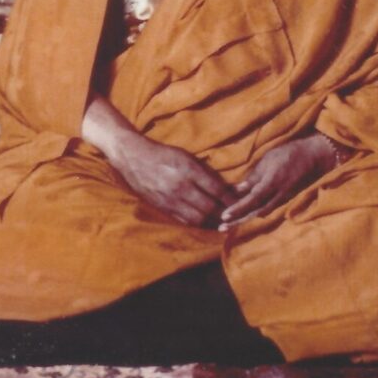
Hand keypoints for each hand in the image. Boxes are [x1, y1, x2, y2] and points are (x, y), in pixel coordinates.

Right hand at [109, 136, 236, 226]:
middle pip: (209, 207)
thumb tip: (230, 186)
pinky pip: (185, 221)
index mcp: (188, 170)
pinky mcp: (162, 208)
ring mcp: (170, 200)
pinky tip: (209, 223)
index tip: (244, 202)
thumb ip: (208, 172)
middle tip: (238, 215)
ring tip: (226, 222)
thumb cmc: (165, 154)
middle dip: (226, 213)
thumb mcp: (188, 157)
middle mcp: (180, 187)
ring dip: (214, 222)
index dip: (232, 199)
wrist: (133, 157)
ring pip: (198, 218)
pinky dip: (199, 224)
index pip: (217, 190)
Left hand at [218, 135, 333, 231]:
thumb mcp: (268, 160)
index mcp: (272, 182)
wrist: (313, 157)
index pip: (252, 199)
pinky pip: (267, 209)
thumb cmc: (288, 154)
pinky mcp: (285, 199)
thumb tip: (237, 190)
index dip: (238, 209)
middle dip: (238, 221)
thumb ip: (254, 177)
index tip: (224, 216)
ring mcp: (283, 198)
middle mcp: (277, 194)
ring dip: (245, 219)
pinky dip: (255, 214)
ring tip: (229, 224)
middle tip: (222, 228)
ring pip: (261, 213)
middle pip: (255, 212)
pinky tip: (245, 215)